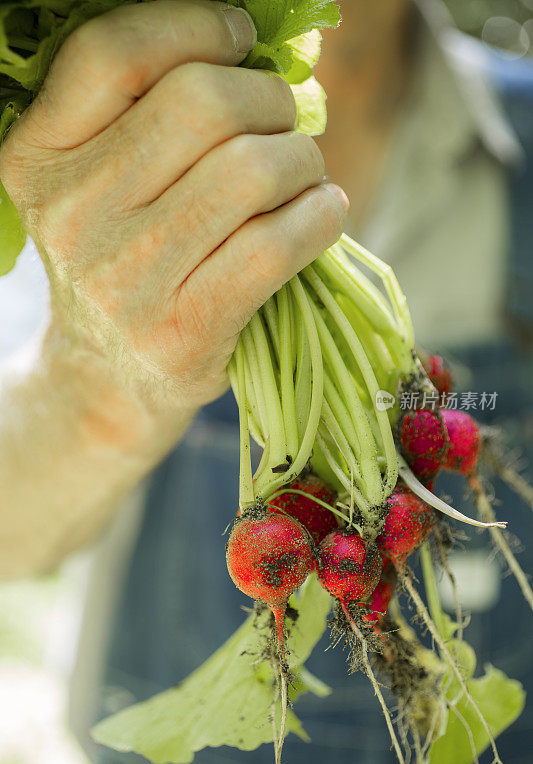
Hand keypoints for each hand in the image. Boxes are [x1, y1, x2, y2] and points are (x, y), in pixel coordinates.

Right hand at [0, 0, 347, 416]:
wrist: (113, 375)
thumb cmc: (126, 263)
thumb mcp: (102, 184)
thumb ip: (148, 115)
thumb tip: (258, 50)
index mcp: (38, 158)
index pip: (113, 53)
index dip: (194, 24)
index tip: (240, 37)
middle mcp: (71, 216)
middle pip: (201, 104)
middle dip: (269, 101)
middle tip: (284, 125)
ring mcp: (125, 280)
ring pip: (250, 171)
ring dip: (303, 161)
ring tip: (303, 177)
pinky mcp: (183, 331)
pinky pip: (276, 244)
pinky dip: (320, 217)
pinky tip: (322, 215)